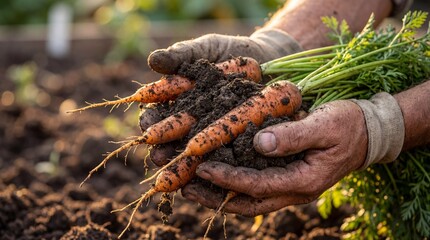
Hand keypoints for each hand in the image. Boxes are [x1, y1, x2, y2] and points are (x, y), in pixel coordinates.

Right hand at [143, 29, 301, 165]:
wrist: (267, 57)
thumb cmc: (230, 51)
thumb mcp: (205, 48)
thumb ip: (181, 55)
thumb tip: (153, 60)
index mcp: (176, 102)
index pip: (155, 116)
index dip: (150, 122)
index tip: (148, 128)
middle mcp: (190, 124)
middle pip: (171, 142)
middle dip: (163, 152)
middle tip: (159, 159)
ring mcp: (211, 136)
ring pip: (193, 156)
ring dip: (183, 168)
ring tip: (177, 178)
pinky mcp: (234, 144)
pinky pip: (223, 159)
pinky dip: (215, 169)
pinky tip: (209, 180)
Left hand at [181, 100, 367, 216]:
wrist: (368, 133)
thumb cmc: (349, 125)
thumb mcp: (325, 125)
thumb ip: (294, 136)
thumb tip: (259, 143)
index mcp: (305, 180)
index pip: (259, 186)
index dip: (229, 179)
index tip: (203, 167)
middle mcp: (294, 190)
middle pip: (248, 203)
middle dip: (215, 197)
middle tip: (186, 186)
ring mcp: (290, 186)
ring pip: (249, 200)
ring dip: (220, 194)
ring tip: (191, 185)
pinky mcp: (286, 177)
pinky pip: (255, 188)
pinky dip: (233, 184)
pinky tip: (215, 174)